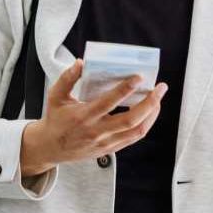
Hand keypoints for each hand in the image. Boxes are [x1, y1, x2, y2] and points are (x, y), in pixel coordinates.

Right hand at [20, 59, 167, 176]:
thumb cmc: (56, 118)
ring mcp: (105, 143)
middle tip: (160, 88)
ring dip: (152, 114)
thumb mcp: (55, 96)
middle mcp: (97, 131)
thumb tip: (81, 62)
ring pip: (137, 131)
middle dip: (150, 103)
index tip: (139, 77)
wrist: (51, 148)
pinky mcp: (110, 149)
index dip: (126, 89)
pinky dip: (145, 124)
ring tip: (158, 99)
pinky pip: (133, 137)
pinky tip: (149, 112)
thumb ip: (67, 78)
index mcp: (84, 116)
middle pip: (131, 120)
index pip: (109, 102)